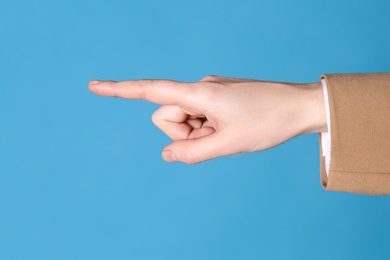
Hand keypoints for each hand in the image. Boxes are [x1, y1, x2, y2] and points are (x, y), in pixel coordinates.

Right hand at [88, 75, 326, 163]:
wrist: (299, 107)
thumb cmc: (267, 122)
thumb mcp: (228, 144)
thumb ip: (192, 153)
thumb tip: (166, 154)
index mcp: (199, 94)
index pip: (151, 91)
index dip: (120, 90)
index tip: (94, 86)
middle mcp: (200, 88)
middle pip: (168, 117)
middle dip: (183, 134)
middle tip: (215, 138)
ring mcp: (209, 93)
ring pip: (184, 120)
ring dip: (198, 133)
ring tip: (227, 134)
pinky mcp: (218, 99)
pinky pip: (200, 118)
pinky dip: (208, 129)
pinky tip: (230, 129)